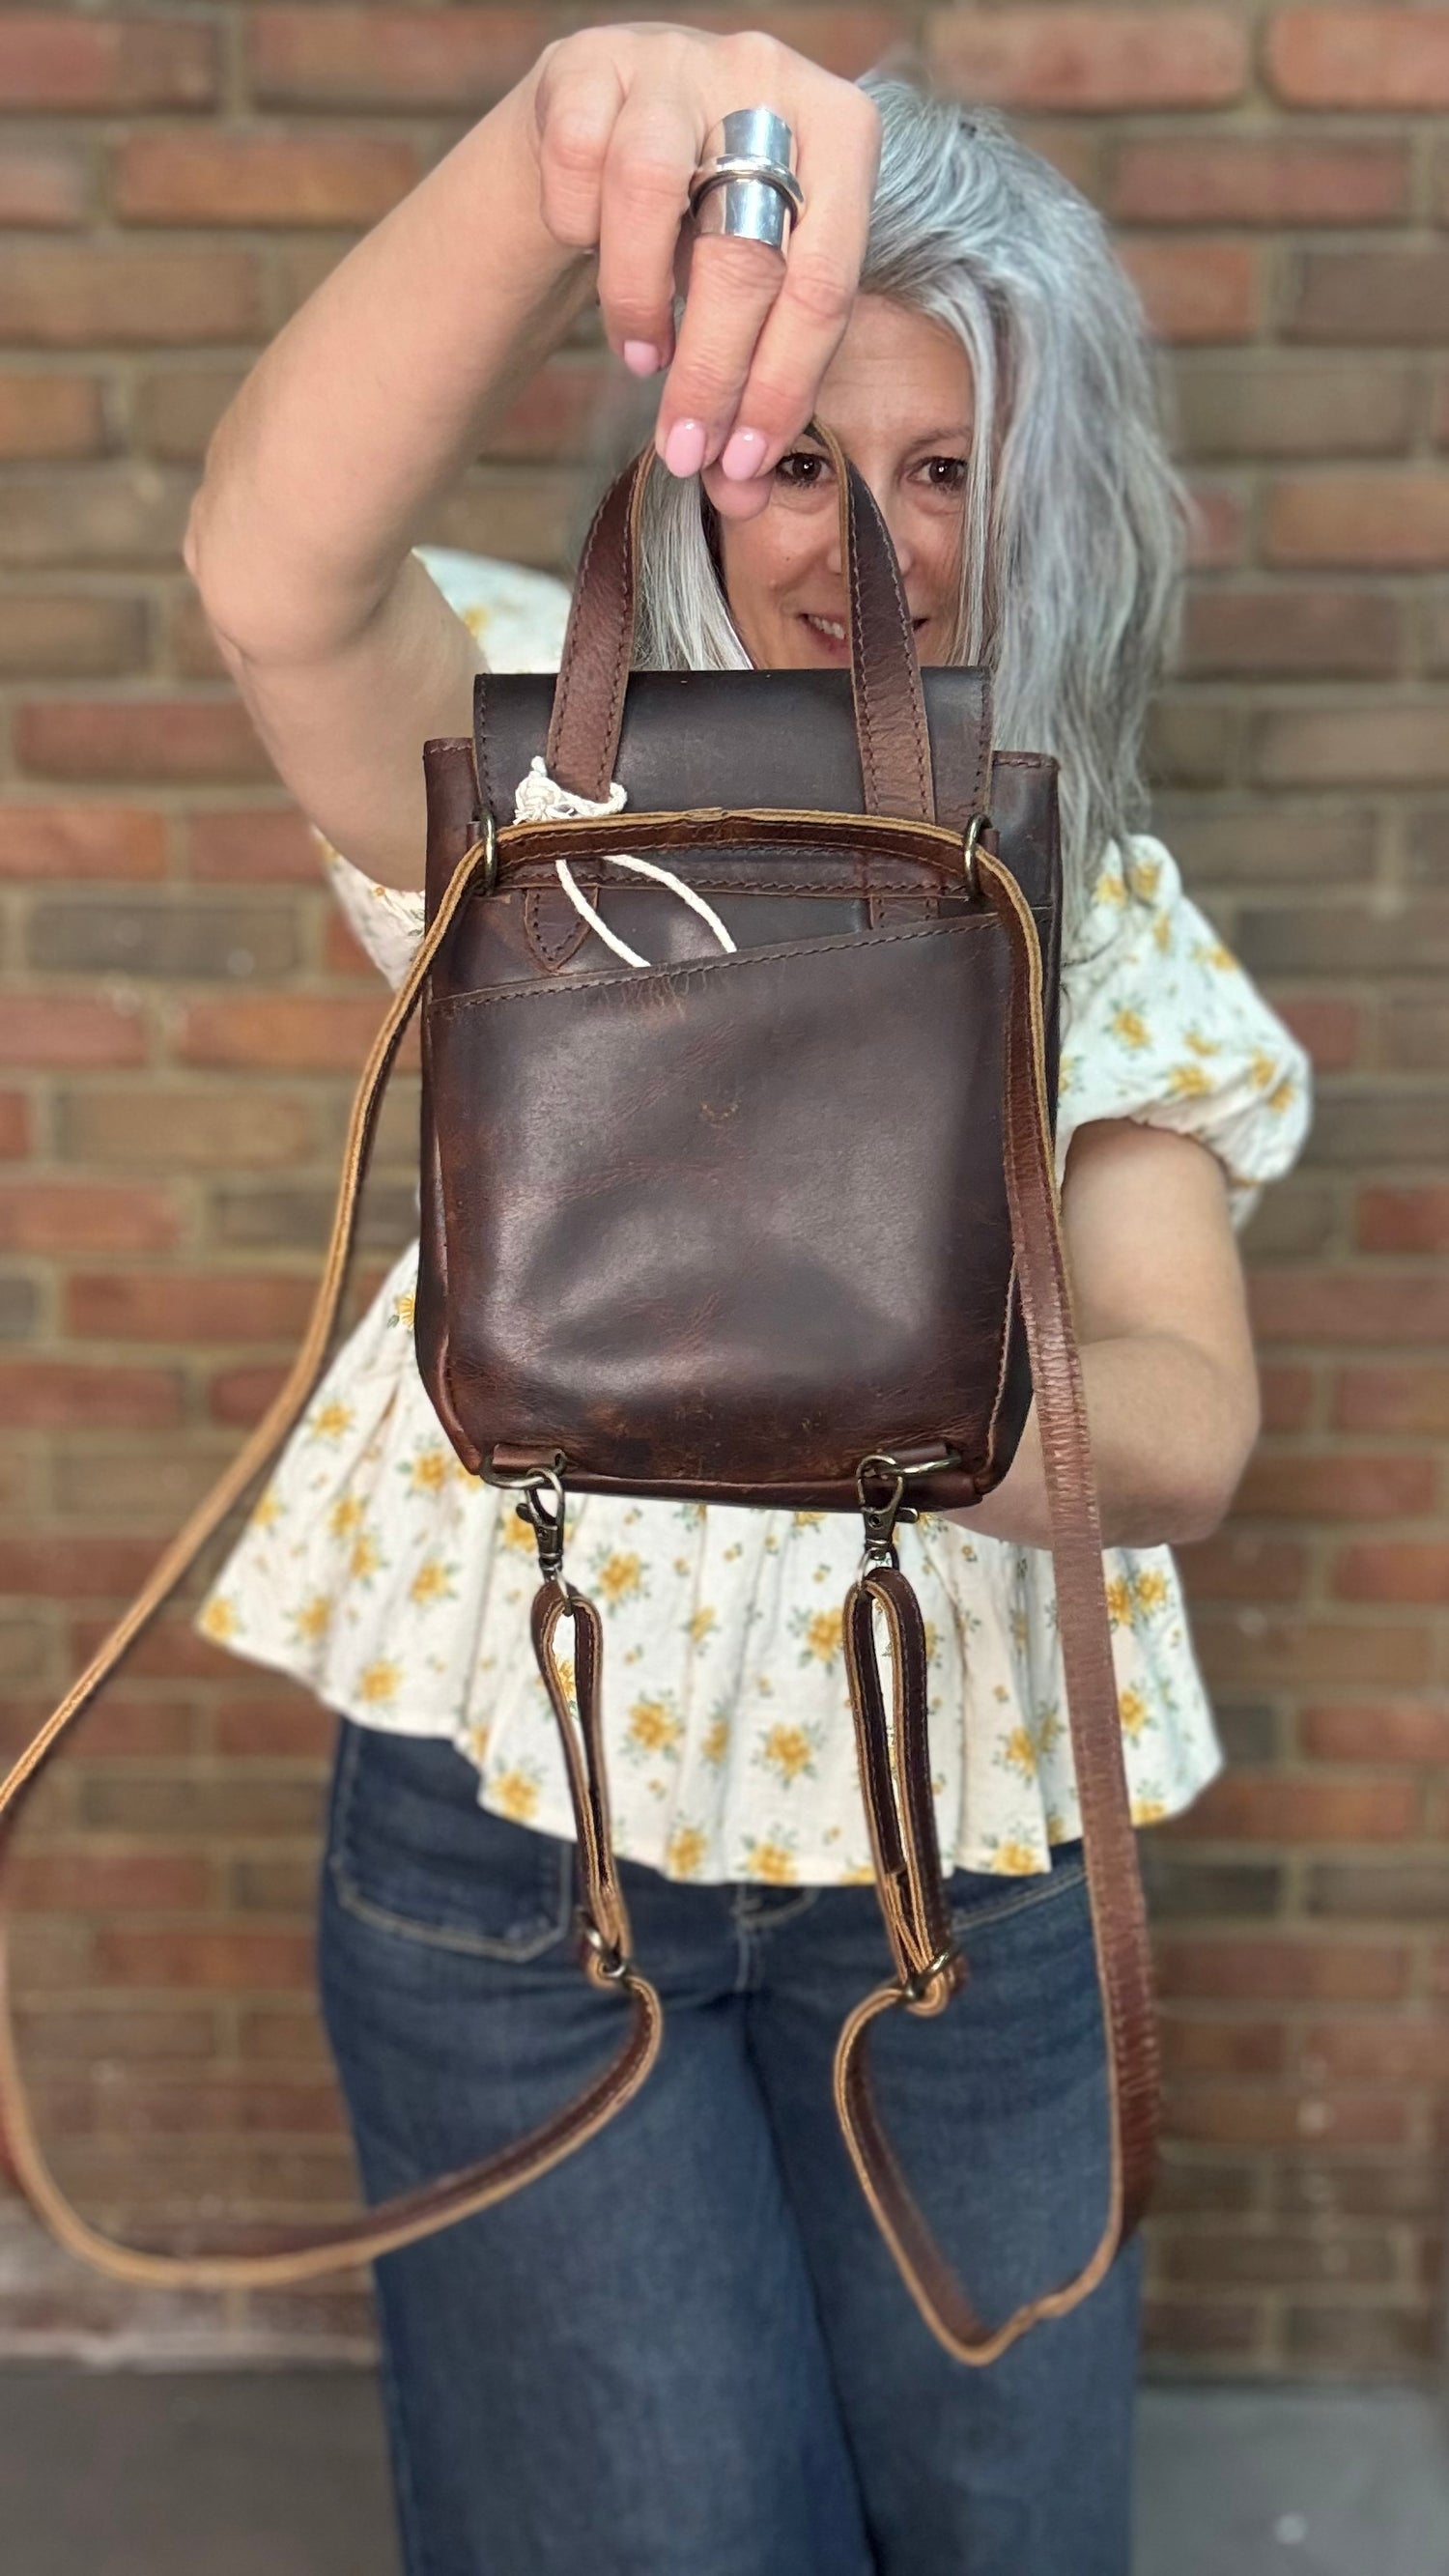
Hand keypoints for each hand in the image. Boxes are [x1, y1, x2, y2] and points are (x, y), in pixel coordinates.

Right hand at [518, 22, 880, 520]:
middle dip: (712, 375)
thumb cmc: (705, 224)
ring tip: (640, 356)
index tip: (743, 467)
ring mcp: (677, 58)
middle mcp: (769, 76)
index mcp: (843, 133)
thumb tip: (741, 495)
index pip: (822, 284)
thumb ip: (755, 386)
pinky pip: (577, 158)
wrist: (619, 132)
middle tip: (684, 452)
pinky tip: (586, 250)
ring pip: (652, 189)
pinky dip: (577, 225)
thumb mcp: (752, 293)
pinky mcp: (590, 58)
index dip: (782, 387)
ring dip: (639, 300)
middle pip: (743, 251)